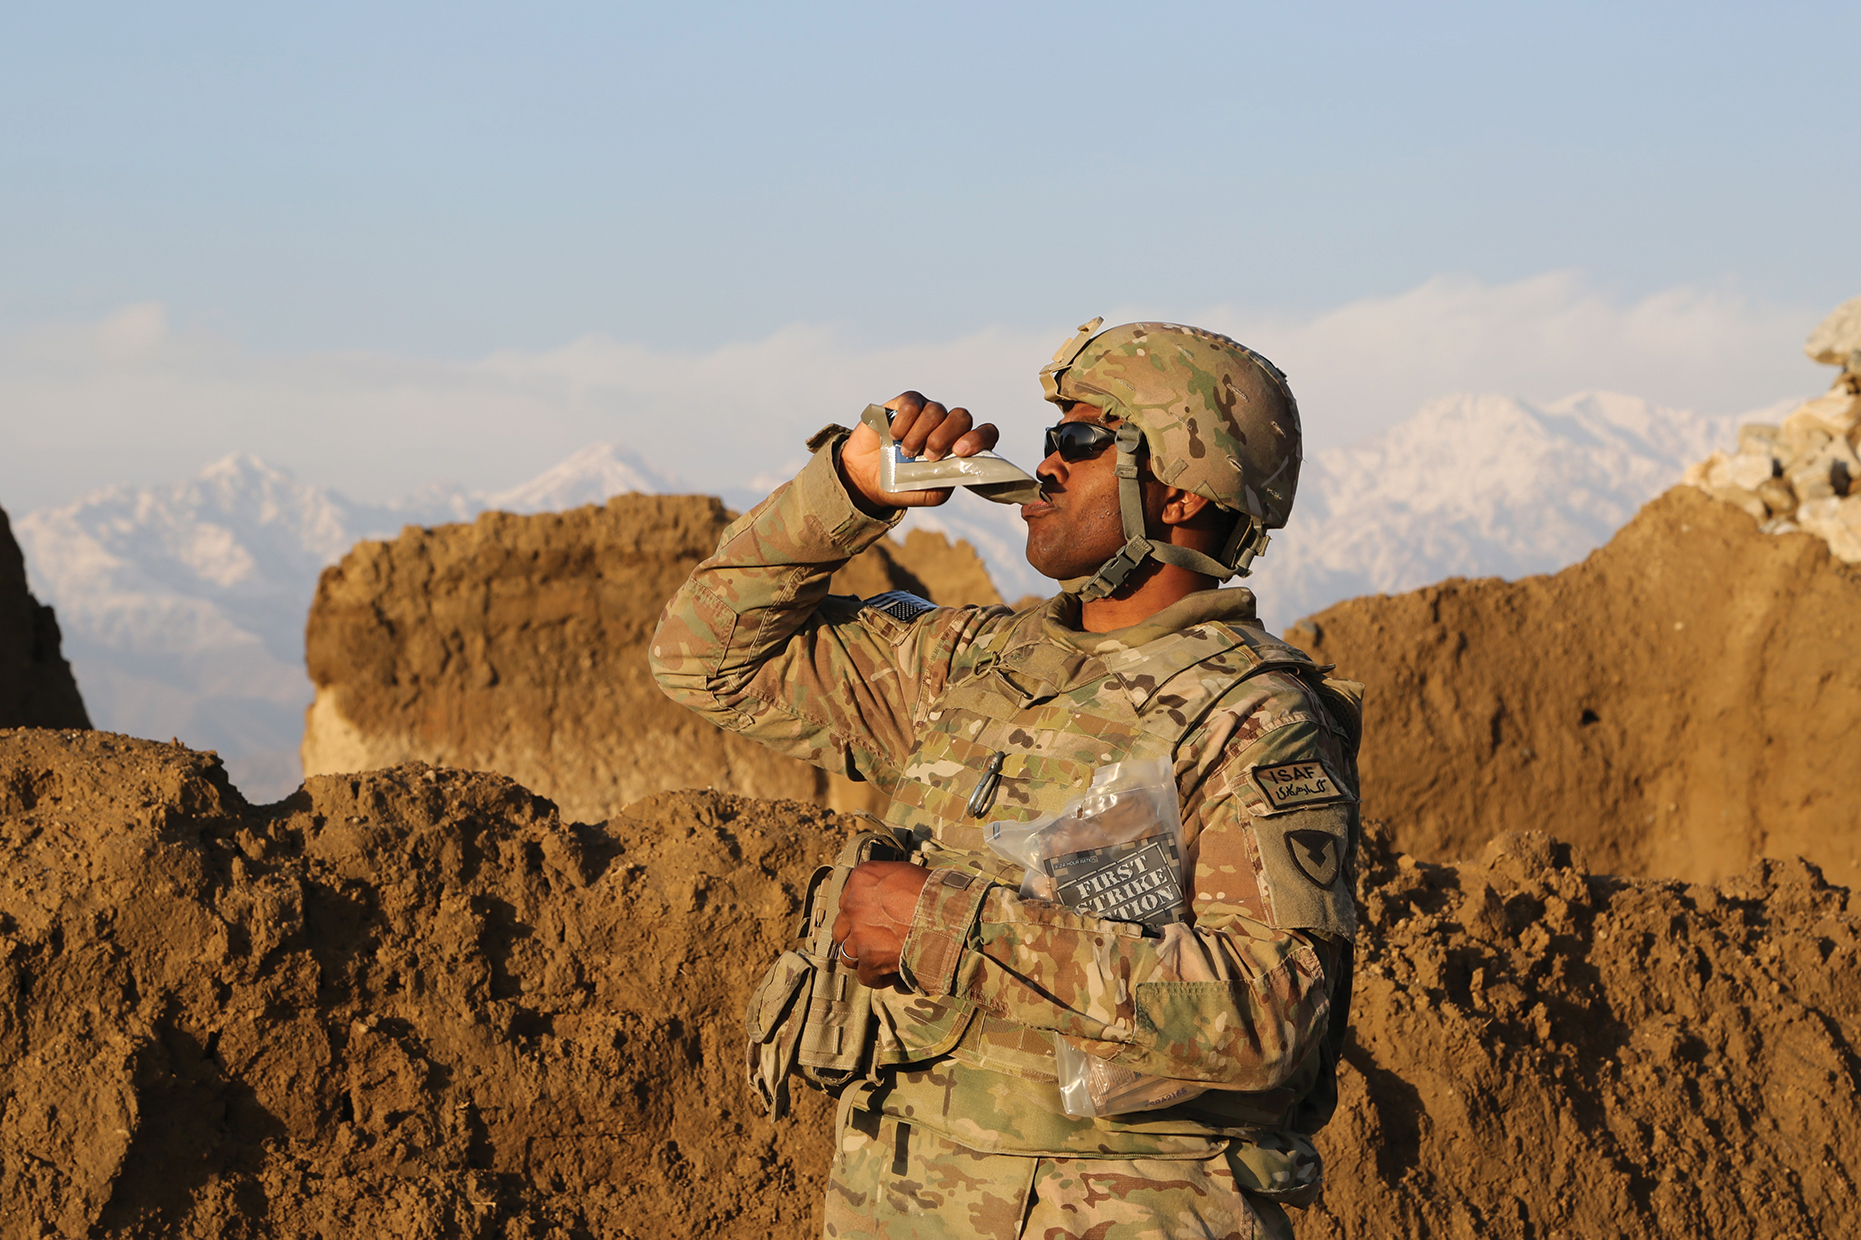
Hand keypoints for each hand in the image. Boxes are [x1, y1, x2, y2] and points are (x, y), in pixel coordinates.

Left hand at [830, 860, 931, 986]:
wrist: (948, 916)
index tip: (867, 918)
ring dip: (862, 957)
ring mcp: (860, 934)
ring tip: (878, 959)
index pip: (845, 899)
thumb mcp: (905, 873)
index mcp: (862, 879)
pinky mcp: (869, 959)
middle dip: (854, 935)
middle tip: (872, 939)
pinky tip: (887, 974)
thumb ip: (885, 882)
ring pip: (847, 953)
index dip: (858, 912)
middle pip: (841, 927)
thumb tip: (885, 891)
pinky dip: (875, 978)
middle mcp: (854, 905)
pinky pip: (864, 975)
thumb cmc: (934, 892)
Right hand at [838, 391, 1000, 513]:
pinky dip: (904, 422)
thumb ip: (943, 487)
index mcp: (959, 447)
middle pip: (962, 416)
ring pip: (936, 410)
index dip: (980, 438)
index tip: (962, 450)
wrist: (866, 478)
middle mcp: (947, 426)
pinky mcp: (904, 404)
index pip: (986, 433)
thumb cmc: (902, 484)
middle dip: (946, 436)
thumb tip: (955, 474)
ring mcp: (926, 413)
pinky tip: (894, 436)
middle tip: (929, 456)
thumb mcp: (926, 494)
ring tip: (906, 452)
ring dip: (920, 434)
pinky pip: (913, 403)